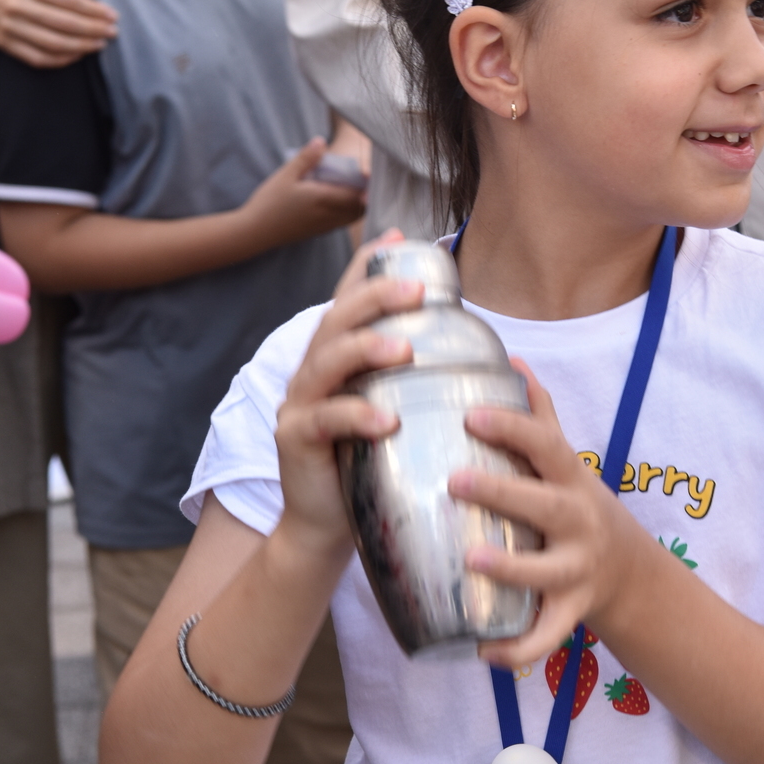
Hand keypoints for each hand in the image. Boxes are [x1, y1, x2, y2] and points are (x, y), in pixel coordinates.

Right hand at [0, 0, 117, 66]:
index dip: (93, 9)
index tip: (111, 14)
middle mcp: (16, 5)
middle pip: (63, 23)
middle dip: (93, 29)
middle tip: (112, 32)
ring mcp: (10, 27)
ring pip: (53, 43)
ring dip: (82, 46)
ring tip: (99, 44)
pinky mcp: (7, 44)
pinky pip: (38, 58)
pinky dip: (62, 60)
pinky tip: (78, 55)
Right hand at [239, 139, 366, 248]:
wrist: (256, 231)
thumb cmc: (269, 202)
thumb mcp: (286, 175)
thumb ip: (307, 158)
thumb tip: (321, 141)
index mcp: (324, 199)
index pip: (357, 194)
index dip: (366, 184)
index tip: (367, 172)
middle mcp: (330, 215)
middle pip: (360, 207)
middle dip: (365, 193)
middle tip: (361, 178)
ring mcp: (326, 226)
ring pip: (354, 217)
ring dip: (358, 204)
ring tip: (352, 188)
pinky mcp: (320, 232)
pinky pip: (343, 223)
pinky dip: (348, 212)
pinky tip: (339, 200)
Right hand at [273, 234, 419, 554]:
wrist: (324, 527)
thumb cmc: (367, 466)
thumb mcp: (391, 413)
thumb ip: (410, 382)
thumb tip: (469, 354)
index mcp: (336, 360)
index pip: (348, 300)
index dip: (369, 266)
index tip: (400, 236)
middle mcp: (312, 373)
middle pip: (336, 319)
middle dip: (376, 296)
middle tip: (417, 290)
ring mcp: (299, 404)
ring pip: (326, 361)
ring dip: (367, 348)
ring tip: (405, 349)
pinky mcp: (295, 440)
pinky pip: (325, 420)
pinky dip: (357, 415)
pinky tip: (387, 420)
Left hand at [450, 363, 644, 665]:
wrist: (629, 573)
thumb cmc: (577, 507)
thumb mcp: (567, 464)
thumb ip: (540, 417)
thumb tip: (513, 359)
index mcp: (571, 482)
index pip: (546, 446)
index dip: (513, 428)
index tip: (473, 414)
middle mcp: (579, 525)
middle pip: (546, 506)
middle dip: (502, 494)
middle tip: (454, 481)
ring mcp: (577, 571)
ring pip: (547, 573)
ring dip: (511, 568)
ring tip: (471, 560)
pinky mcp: (572, 612)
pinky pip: (546, 635)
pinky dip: (517, 648)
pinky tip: (481, 651)